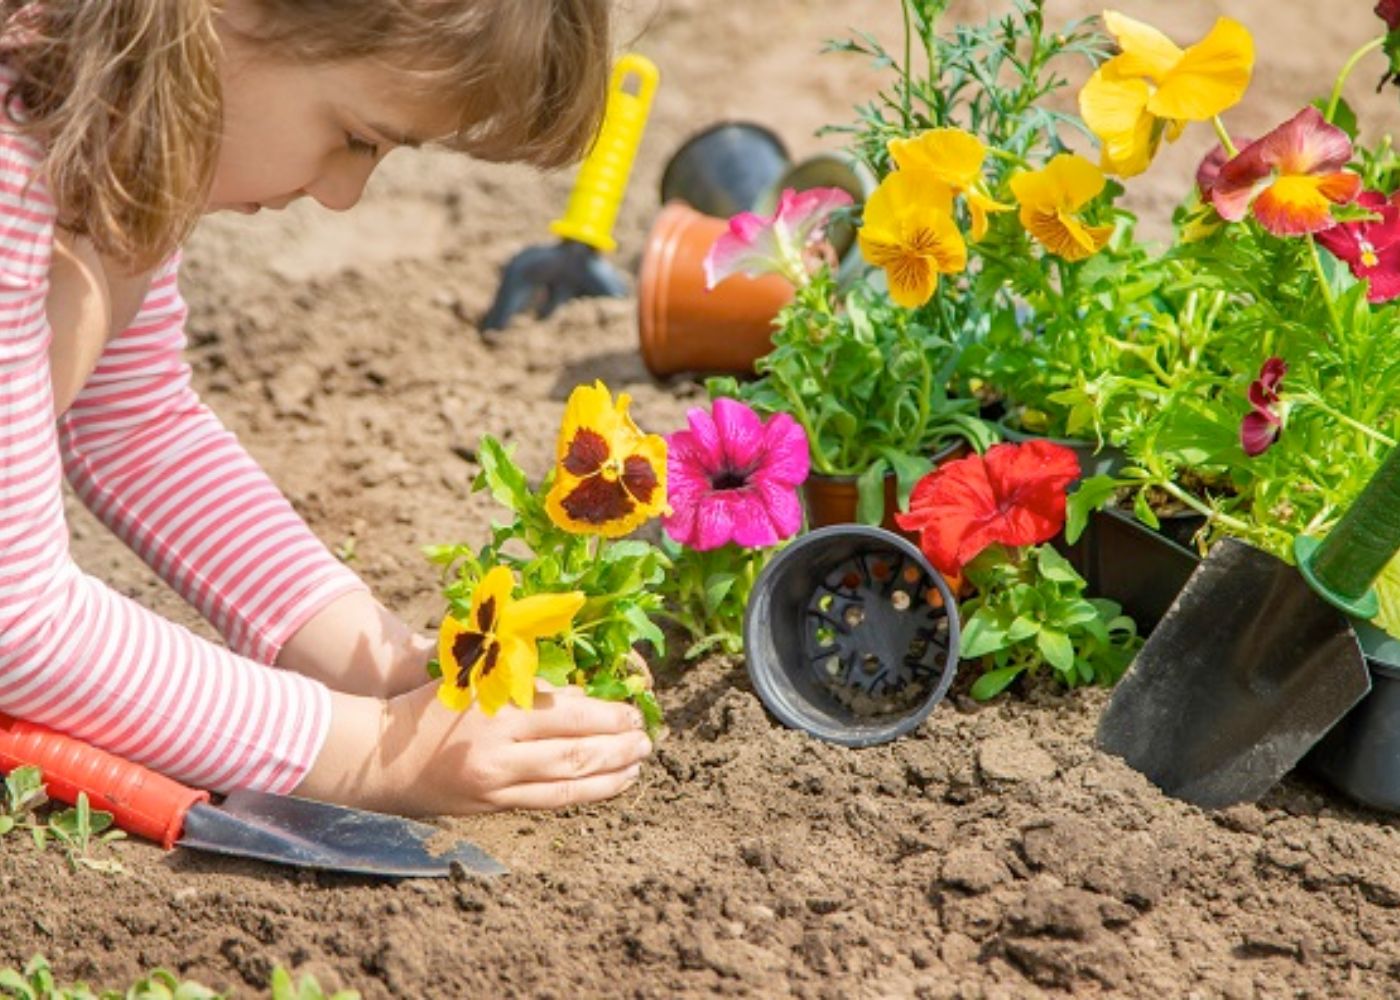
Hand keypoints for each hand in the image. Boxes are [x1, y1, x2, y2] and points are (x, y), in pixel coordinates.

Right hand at [296, 680, 652, 814]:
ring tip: (637, 766)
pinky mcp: (490, 808)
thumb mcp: (476, 681)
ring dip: (609, 776)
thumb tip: (581, 696)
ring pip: (567, 786)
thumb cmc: (428, 705)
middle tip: (646, 741)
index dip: (607, 716)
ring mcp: (495, 786)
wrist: (376, 756)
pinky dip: (582, 795)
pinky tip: (605, 787)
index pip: (568, 715)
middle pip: (575, 754)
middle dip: (617, 748)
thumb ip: (527, 684)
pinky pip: (547, 804)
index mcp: (496, 712)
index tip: (633, 713)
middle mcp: (499, 753)